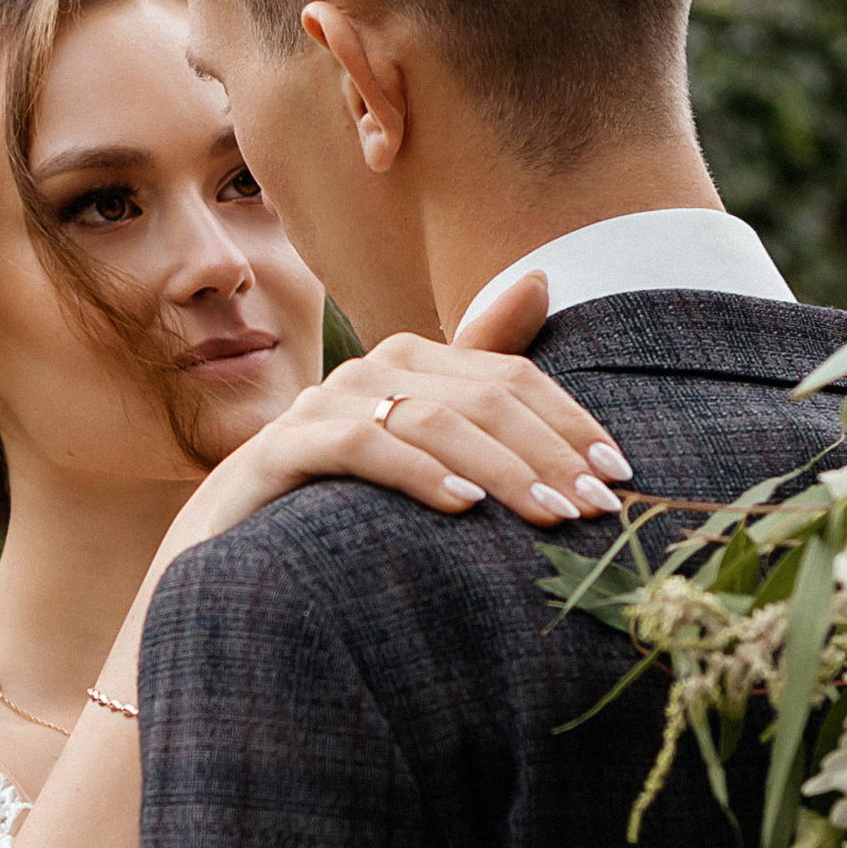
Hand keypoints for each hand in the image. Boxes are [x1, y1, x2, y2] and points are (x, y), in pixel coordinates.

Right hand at [163, 275, 634, 545]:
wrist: (226, 566)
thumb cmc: (338, 512)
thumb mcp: (420, 454)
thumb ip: (477, 375)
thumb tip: (542, 281)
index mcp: (411, 365)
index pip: (509, 375)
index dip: (569, 420)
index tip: (619, 476)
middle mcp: (368, 371)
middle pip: (479, 395)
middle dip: (549, 451)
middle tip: (598, 507)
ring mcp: (319, 408)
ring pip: (427, 417)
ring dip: (499, 468)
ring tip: (549, 516)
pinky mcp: (279, 452)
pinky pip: (356, 447)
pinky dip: (414, 471)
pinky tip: (460, 505)